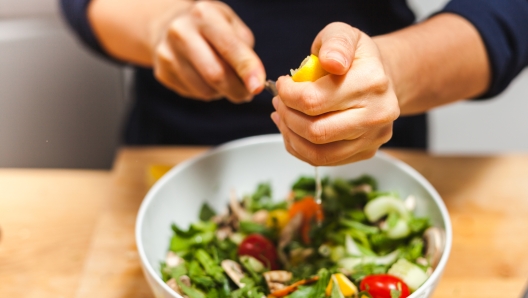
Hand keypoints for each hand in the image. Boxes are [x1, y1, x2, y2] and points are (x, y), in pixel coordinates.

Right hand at [152, 1, 265, 102]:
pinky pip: (194, 94)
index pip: (230, 47)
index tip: (258, 87)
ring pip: (205, 89)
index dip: (247, 69)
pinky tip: (205, 78)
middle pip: (215, 74)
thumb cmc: (209, 28)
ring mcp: (167, 53)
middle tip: (247, 94)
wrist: (169, 26)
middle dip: (237, 90)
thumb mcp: (230, 25)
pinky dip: (207, 92)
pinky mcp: (162, 73)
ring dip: (222, 92)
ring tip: (223, 79)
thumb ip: (244, 50)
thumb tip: (252, 81)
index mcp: (203, 15)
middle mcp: (181, 32)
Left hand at [272, 22, 399, 165]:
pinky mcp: (366, 152)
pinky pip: (324, 161)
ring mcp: (373, 138)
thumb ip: (335, 43)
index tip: (282, 84)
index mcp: (372, 82)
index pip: (314, 100)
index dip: (287, 95)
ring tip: (282, 117)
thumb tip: (332, 62)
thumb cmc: (356, 58)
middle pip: (316, 131)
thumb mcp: (344, 35)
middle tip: (279, 102)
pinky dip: (300, 148)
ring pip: (318, 153)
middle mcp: (377, 114)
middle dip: (287, 117)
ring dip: (291, 136)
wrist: (381, 78)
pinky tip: (293, 131)